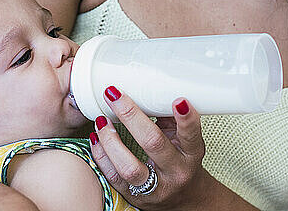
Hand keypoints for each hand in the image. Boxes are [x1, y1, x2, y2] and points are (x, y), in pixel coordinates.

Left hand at [89, 86, 212, 210]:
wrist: (182, 198)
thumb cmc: (181, 160)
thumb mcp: (184, 140)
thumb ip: (170, 118)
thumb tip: (150, 90)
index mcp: (191, 154)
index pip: (191, 136)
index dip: (186, 119)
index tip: (178, 100)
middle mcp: (175, 171)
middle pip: (153, 143)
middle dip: (131, 116)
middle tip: (114, 95)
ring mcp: (155, 188)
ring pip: (129, 167)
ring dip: (111, 140)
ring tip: (101, 120)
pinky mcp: (134, 196)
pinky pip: (113, 177)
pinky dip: (101, 155)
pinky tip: (96, 137)